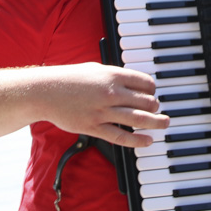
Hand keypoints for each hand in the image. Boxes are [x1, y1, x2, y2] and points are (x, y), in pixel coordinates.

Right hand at [38, 63, 166, 147]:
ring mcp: (103, 111)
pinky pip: (121, 136)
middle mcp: (111, 93)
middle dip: (156, 106)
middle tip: (158, 110)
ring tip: (164, 124)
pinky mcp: (94, 127)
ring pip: (138, 119)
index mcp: (113, 75)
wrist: (46, 91)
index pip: (145, 83)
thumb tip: (133, 83)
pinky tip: (148, 141)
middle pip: (146, 102)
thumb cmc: (70, 79)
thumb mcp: (95, 69)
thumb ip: (115, 76)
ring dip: (156, 123)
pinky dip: (137, 140)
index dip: (153, 90)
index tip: (153, 94)